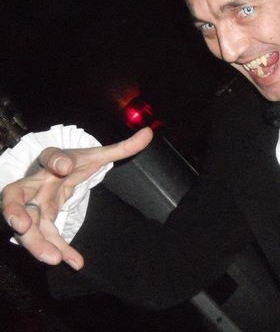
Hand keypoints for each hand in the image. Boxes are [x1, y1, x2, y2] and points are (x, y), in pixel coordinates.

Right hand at [1, 127, 152, 269]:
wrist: (58, 172)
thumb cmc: (73, 163)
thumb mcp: (97, 155)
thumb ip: (123, 147)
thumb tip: (148, 133)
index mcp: (52, 161)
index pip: (48, 156)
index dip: (54, 160)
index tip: (64, 166)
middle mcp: (36, 183)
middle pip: (15, 196)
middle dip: (13, 210)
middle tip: (22, 225)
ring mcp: (34, 205)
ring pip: (25, 224)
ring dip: (35, 242)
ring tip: (54, 259)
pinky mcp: (39, 222)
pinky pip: (44, 238)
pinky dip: (58, 250)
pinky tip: (74, 262)